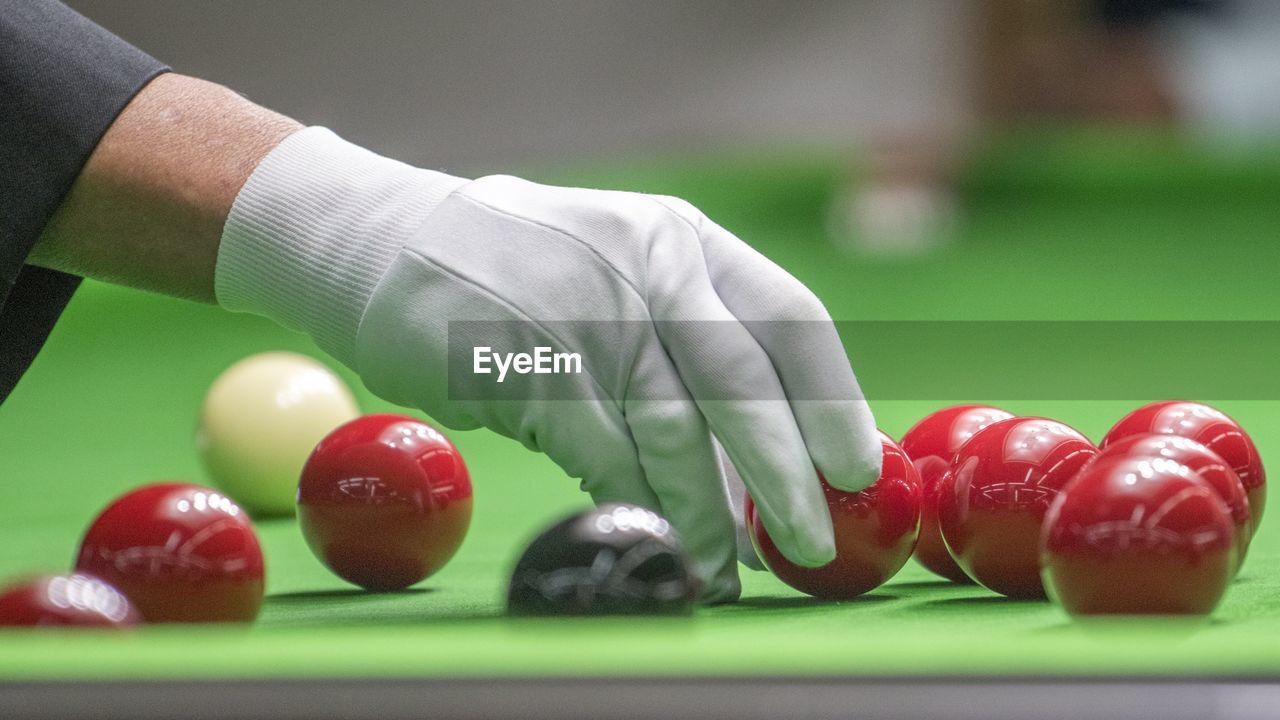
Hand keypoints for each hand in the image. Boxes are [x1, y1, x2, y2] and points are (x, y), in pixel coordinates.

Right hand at [217, 128, 880, 600]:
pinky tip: (657, 537)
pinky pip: (601, 453)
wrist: (383, 239)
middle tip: (813, 543)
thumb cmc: (519, 266)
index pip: (789, 319)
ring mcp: (582, 312)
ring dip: (706, 513)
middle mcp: (644, 266)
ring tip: (725, 564)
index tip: (858, 469)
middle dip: (785, 475)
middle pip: (742, 384)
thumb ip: (689, 339)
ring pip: (671, 432)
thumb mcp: (617, 269)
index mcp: (681, 239)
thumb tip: (770, 447)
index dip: (831, 401)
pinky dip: (636, 505)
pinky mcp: (525, 364)